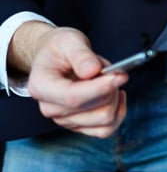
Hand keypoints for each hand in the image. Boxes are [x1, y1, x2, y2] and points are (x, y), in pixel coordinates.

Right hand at [15, 23, 128, 137]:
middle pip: (93, 111)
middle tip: (114, 71)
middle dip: (111, 89)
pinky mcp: (79, 126)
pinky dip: (118, 112)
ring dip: (116, 100)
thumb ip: (81, 55)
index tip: (120, 76)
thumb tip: (92, 70)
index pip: (73, 97)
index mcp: (42, 87)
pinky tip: (116, 95)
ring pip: (104, 121)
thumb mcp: (69, 41)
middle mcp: (50, 108)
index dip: (100, 88)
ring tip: (110, 81)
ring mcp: (64, 120)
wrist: (55, 59)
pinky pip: (106, 130)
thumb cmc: (60, 50)